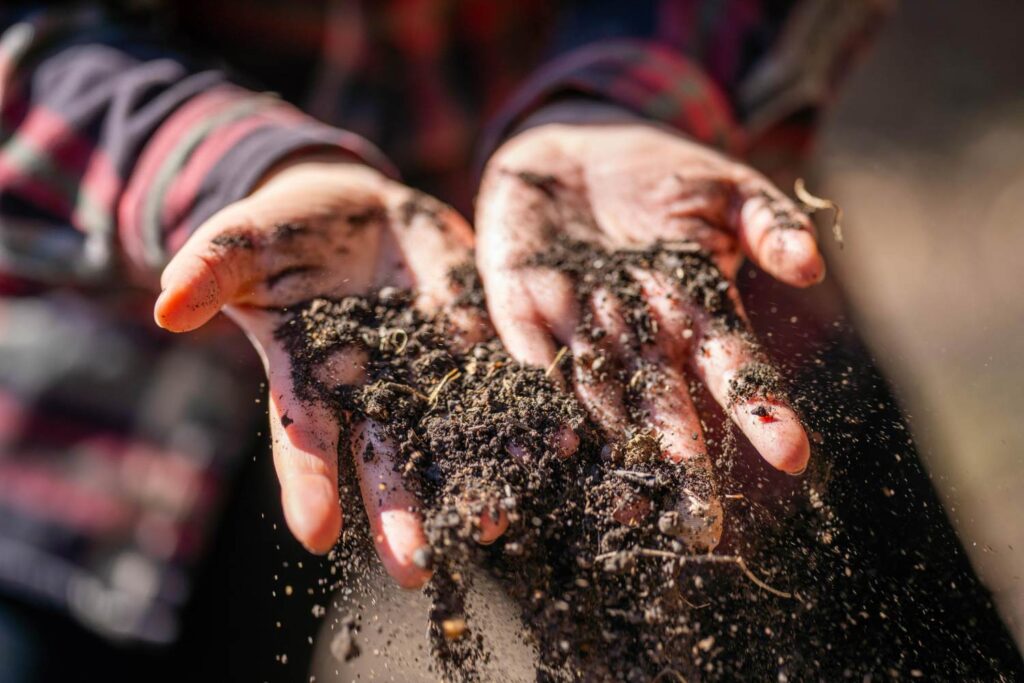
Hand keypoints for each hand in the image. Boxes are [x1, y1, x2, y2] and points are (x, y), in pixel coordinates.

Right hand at [155, 158, 492, 586]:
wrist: (355, 208)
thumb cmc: (284, 232)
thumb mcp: (242, 240)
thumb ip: (211, 268)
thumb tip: (165, 307)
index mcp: (309, 376)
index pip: (303, 439)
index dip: (307, 483)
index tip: (317, 534)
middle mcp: (372, 389)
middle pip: (385, 459)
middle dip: (401, 513)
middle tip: (415, 571)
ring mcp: (426, 368)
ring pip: (451, 432)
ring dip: (476, 475)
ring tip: (500, 520)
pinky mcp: (471, 339)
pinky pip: (501, 377)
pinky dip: (526, 410)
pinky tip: (557, 444)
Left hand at [477, 102, 818, 505]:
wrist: (570, 152)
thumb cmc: (657, 171)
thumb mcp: (721, 185)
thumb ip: (763, 219)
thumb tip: (809, 263)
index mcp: (692, 308)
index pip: (730, 366)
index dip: (759, 408)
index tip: (792, 456)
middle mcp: (637, 335)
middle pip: (664, 406)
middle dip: (684, 463)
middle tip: (702, 527)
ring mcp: (576, 328)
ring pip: (596, 399)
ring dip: (611, 449)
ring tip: (628, 503)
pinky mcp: (517, 311)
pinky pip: (524, 360)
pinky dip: (532, 398)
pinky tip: (546, 445)